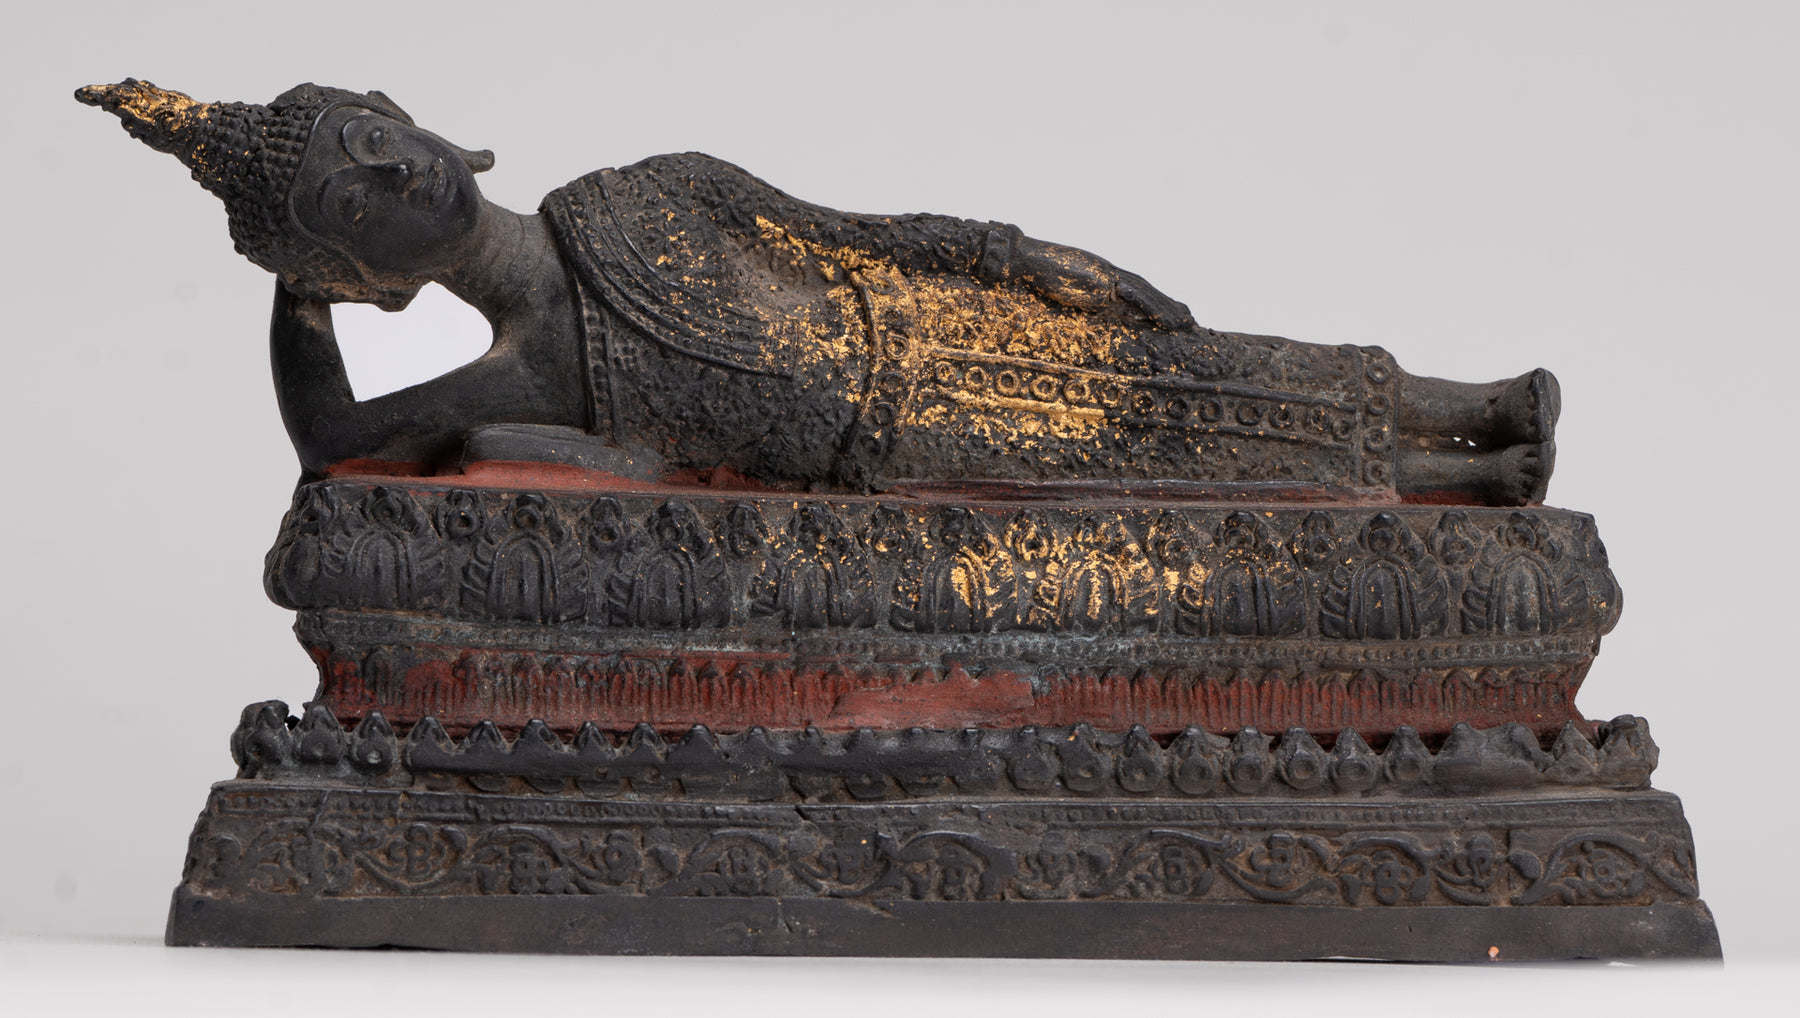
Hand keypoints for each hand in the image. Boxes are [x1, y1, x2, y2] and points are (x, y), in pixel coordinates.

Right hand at [1011, 239, 1195, 331]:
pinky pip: (1133, 294)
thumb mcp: (1065, 295)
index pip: (1132, 291)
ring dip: (1166, 307)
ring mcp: (1106, 274)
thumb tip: (1095, 316)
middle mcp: (1107, 274)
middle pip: (1144, 289)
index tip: (1167, 315)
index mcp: (1098, 278)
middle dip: (1166, 304)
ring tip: (1184, 322)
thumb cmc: (1038, 277)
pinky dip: (1152, 306)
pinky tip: (1166, 318)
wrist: (1025, 261)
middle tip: (1187, 318)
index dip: (1152, 302)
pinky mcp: (1103, 279)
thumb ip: (1081, 302)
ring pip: (1145, 292)